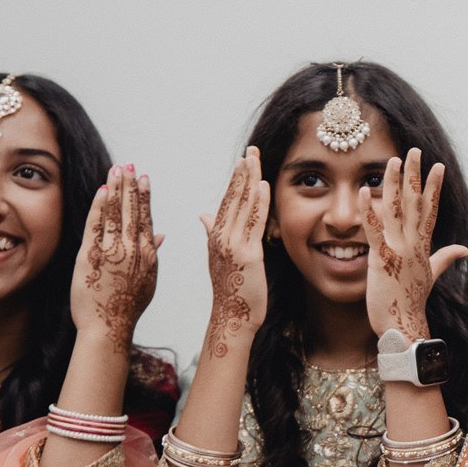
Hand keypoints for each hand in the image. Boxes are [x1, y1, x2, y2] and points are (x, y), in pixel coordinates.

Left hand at [72, 166, 160, 351]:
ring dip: (116, 189)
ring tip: (116, 170)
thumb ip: (154, 253)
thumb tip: (162, 234)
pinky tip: (102, 191)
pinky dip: (100, 206)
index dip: (145, 196)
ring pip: (116, 213)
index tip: (144, 178)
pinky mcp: (92, 255)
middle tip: (129, 165)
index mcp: (148, 254)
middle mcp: (133, 249)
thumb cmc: (127, 307)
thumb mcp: (148, 280)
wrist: (108, 326)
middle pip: (133, 210)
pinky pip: (97, 225)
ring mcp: (113, 251)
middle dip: (130, 185)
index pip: (147, 218)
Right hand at [202, 148, 271, 357]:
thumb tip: (204, 213)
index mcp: (215, 235)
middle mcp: (221, 237)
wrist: (232, 317)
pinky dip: (259, 203)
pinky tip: (263, 186)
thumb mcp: (218, 256)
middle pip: (233, 197)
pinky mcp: (247, 254)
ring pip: (242, 205)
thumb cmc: (230, 290)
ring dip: (250, 180)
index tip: (243, 159)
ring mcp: (232, 245)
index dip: (235, 179)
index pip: (226, 200)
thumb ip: (212, 231)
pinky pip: (254, 223)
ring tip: (256, 158)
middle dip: (243, 172)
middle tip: (251, 148)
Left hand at [360, 147, 467, 340]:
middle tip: (415, 150)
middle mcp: (414, 244)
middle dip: (415, 175)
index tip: (438, 166)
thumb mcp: (430, 276)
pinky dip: (368, 211)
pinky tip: (362, 192)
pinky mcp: (383, 259)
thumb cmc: (412, 302)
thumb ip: (445, 258)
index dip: (434, 187)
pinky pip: (374, 230)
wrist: (403, 326)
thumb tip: (463, 249)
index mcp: (423, 246)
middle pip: (416, 202)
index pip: (430, 210)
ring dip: (393, 183)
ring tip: (393, 160)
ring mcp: (399, 250)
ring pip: (397, 210)